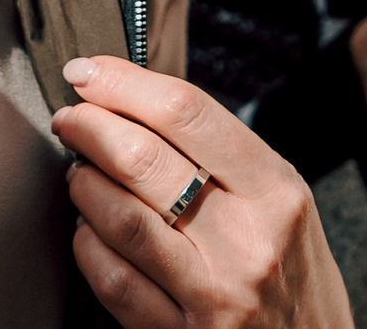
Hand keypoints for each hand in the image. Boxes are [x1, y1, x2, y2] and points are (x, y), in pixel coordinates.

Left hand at [53, 56, 353, 328]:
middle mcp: (248, 240)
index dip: (125, 84)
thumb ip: (227, 160)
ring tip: (77, 170)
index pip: (188, 114)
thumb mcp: (286, 206)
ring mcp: (214, 294)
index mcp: (278, 192)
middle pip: (145, 159)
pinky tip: (88, 231)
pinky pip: (114, 282)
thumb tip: (140, 106)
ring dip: (84, 184)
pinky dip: (88, 246)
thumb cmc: (295, 276)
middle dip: (91, 127)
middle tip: (70, 118)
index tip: (90, 72)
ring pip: (121, 218)